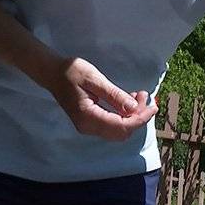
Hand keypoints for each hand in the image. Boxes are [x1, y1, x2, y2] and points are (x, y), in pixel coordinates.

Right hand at [43, 57, 157, 140]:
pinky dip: (126, 116)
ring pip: (120, 130)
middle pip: (123, 132)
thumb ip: (114, 95)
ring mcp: (89, 127)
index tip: (152, 105)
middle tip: (146, 97)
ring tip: (139, 96)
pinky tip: (129, 100)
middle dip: (139, 117)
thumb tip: (133, 108)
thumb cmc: (71, 72)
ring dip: (133, 116)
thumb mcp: (94, 79)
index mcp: (88, 117)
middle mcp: (88, 127)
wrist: (52, 73)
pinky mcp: (92, 123)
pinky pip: (114, 126)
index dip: (140, 118)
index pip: (121, 126)